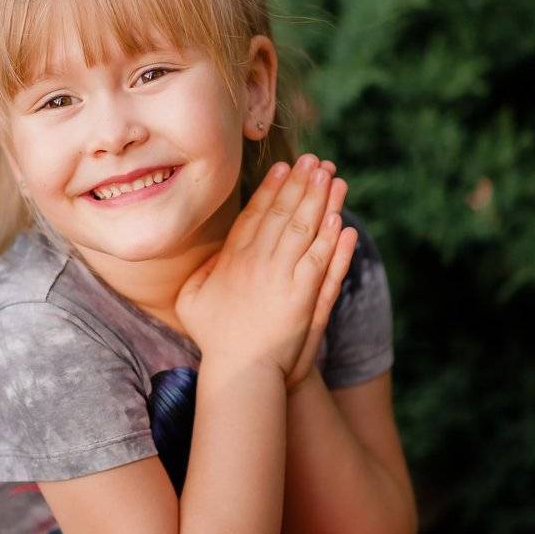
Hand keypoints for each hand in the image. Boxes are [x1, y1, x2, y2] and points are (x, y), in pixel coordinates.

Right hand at [175, 153, 357, 382]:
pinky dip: (332, 239)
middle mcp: (259, 263)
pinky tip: (342, 220)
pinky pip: (322, 261)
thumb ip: (203, 271)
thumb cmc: (214, 338)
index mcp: (233, 259)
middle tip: (314, 161)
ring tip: (332, 177)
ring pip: (305, 231)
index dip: (272, 189)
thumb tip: (212, 252)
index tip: (284, 168)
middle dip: (301, 185)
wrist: (239, 372)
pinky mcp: (304, 297)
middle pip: (284, 215)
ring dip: (321, 202)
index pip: (256, 215)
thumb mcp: (192, 299)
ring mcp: (283, 278)